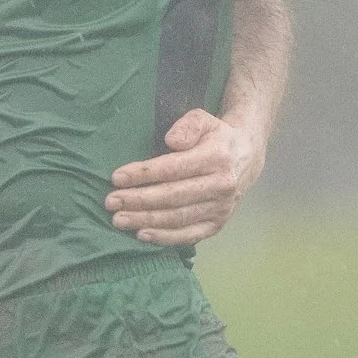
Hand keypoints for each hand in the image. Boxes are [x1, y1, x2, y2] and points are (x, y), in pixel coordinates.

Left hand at [104, 108, 264, 247]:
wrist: (246, 158)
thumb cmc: (216, 137)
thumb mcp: (203, 119)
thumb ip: (187, 125)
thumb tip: (171, 141)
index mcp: (216, 158)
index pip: (173, 168)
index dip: (143, 174)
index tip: (116, 177)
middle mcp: (221, 186)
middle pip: (172, 197)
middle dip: (138, 200)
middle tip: (110, 201)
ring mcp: (221, 209)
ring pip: (177, 218)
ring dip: (145, 221)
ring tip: (119, 219)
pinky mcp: (218, 225)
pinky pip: (189, 235)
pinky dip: (165, 238)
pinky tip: (142, 235)